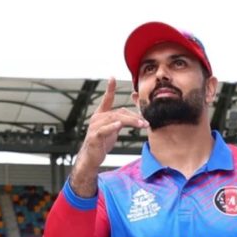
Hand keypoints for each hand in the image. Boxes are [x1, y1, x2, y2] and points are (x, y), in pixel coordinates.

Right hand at [69, 78, 146, 195]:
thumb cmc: (101, 143)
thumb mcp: (112, 129)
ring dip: (130, 122)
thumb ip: (120, 121)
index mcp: (101, 115)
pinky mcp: (94, 137)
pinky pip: (104, 130)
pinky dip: (112, 127)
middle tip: (145, 122)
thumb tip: (133, 117)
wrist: (91, 158)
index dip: (109, 88)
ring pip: (115, 120)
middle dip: (133, 116)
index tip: (112, 77)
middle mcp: (97, 118)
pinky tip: (118, 125)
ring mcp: (95, 127)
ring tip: (141, 125)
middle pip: (118, 112)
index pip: (106, 99)